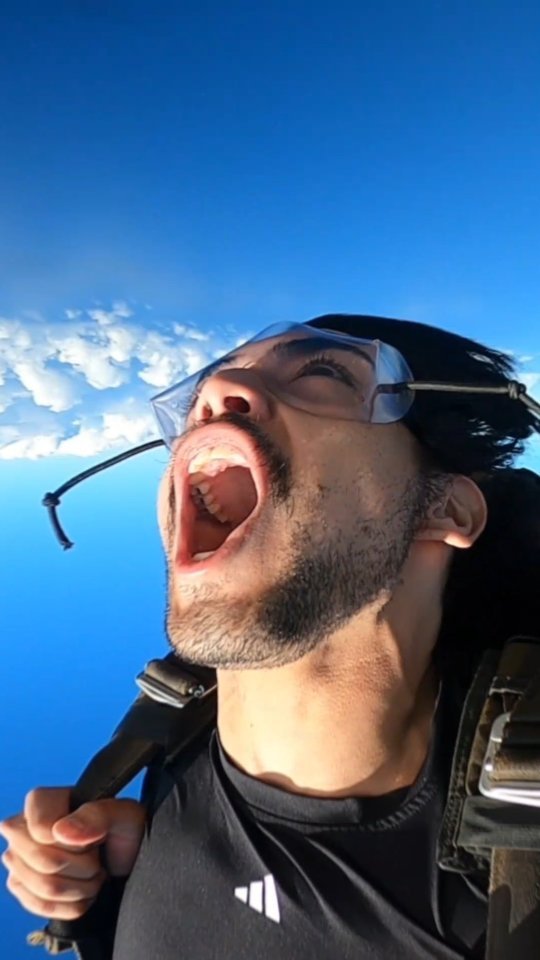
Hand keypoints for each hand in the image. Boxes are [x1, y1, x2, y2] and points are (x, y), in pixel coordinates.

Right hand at [0, 787, 145, 919]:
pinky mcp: (22, 887)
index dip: (73, 841)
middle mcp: (22, 829)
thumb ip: (96, 815)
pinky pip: (41, 907)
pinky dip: (72, 904)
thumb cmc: (123, 829)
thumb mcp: (122, 814)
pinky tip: (84, 890)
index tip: (93, 837)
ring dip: (81, 887)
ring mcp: (19, 859)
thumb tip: (61, 831)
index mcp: (41, 802)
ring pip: (43, 888)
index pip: (40, 829)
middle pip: (42, 862)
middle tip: (98, 857)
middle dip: (82, 867)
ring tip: (94, 872)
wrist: (126, 858)